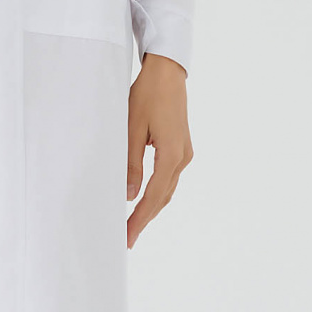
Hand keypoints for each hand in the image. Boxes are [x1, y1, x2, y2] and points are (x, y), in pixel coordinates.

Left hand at [126, 53, 192, 248]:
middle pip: (163, 197)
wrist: (167, 72)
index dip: (139, 218)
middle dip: (145, 219)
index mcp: (172, 154)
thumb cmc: (147, 95)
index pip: (153, 195)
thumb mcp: (131, 128)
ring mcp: (185, 152)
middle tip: (127, 238)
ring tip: (133, 224)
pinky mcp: (181, 147)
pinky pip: (169, 177)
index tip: (128, 236)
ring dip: (151, 207)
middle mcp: (182, 157)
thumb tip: (129, 195)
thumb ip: (131, 163)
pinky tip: (144, 199)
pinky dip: (157, 192)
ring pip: (167, 189)